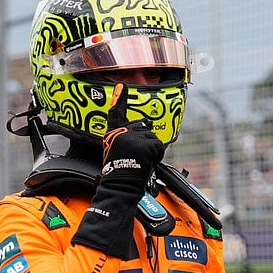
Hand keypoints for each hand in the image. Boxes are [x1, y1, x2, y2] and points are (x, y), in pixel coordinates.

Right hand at [70, 84, 163, 258]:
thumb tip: (141, 134)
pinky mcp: (145, 145)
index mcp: (114, 134)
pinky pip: (158, 148)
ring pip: (153, 140)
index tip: (121, 86)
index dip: (119, 100)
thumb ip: (126, 142)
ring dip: (152, 152)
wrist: (120, 186)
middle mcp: (123, 133)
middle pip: (144, 131)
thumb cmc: (118, 174)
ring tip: (141, 163)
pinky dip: (156, 157)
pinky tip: (146, 164)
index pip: (116, 114)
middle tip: (137, 160)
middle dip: (146, 145)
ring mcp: (135, 138)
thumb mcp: (117, 154)